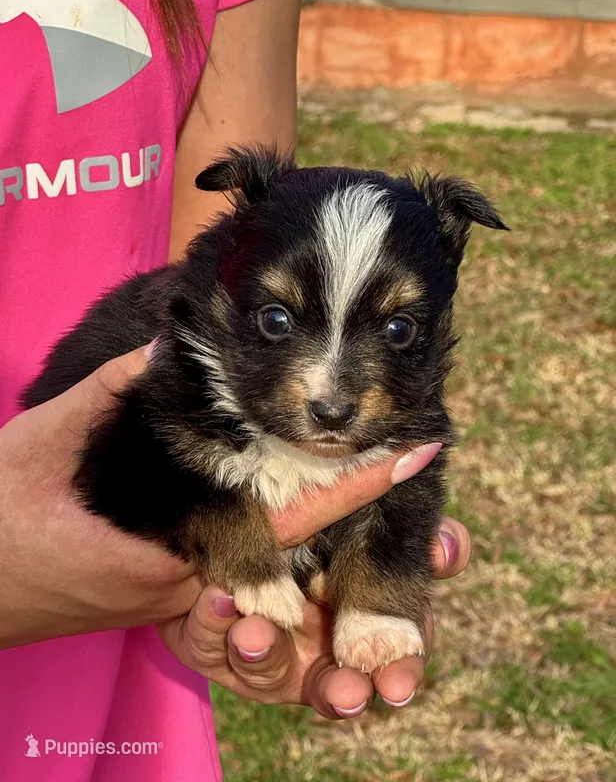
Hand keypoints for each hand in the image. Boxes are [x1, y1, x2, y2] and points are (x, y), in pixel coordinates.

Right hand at [1, 346, 469, 720]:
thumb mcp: (45, 448)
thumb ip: (111, 394)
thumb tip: (164, 342)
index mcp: (174, 553)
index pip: (290, 513)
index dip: (360, 481)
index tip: (420, 451)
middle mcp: (192, 583)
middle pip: (299, 542)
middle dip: (360, 497)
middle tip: (416, 448)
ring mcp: (184, 594)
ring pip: (274, 555)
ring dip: (324, 514)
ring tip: (377, 467)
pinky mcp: (172, 591)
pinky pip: (241, 557)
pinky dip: (279, 526)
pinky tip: (299, 493)